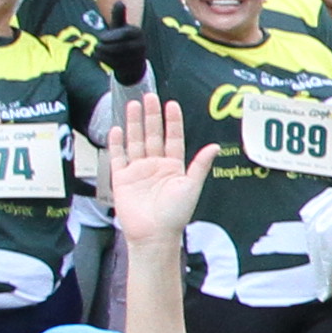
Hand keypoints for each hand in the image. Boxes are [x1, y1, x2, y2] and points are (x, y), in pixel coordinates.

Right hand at [101, 91, 211, 253]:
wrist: (154, 235)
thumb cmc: (175, 215)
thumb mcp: (191, 187)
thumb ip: (200, 165)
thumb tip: (215, 147)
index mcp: (173, 166)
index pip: (173, 138)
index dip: (172, 121)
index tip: (171, 104)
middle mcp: (155, 166)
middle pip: (152, 135)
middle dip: (151, 116)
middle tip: (149, 97)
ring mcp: (138, 171)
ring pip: (135, 141)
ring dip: (134, 124)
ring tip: (133, 105)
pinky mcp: (122, 179)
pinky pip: (118, 157)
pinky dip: (117, 144)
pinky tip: (117, 129)